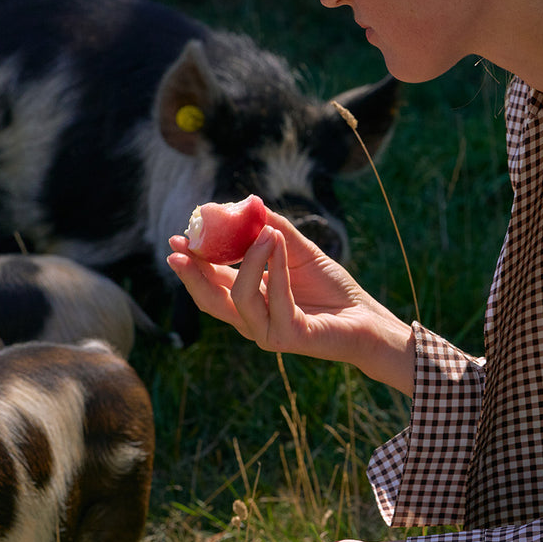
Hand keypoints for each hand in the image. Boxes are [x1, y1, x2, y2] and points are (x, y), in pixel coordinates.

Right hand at [168, 212, 414, 393]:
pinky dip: (275, 269)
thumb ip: (276, 232)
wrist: (365, 318)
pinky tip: (276, 243)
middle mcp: (252, 320)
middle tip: (182, 245)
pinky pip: (276, 299)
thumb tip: (252, 205)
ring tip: (262, 231)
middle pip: (211, 299)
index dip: (193, 263)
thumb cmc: (331, 288)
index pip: (212, 283)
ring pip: (240, 297)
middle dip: (194, 272)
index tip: (177, 238)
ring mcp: (268, 332)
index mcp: (249, 301)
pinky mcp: (290, 336)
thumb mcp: (299, 252)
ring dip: (247, 260)